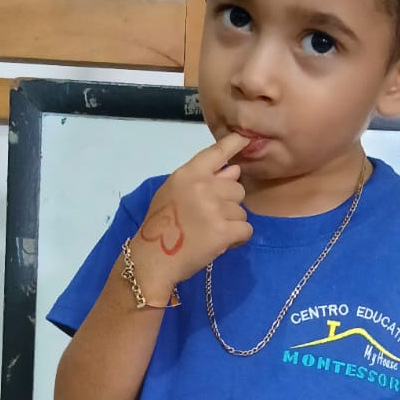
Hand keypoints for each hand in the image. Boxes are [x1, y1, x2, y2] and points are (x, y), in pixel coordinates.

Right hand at [130, 133, 252, 292]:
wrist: (153, 259)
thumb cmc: (160, 226)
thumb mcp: (173, 193)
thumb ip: (202, 179)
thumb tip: (234, 169)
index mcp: (188, 174)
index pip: (216, 153)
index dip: (233, 144)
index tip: (245, 139)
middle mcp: (203, 186)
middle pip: (237, 188)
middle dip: (229, 204)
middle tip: (210, 218)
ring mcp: (214, 208)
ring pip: (242, 211)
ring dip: (231, 223)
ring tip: (211, 233)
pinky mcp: (223, 231)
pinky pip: (246, 229)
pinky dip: (237, 239)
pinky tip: (222, 243)